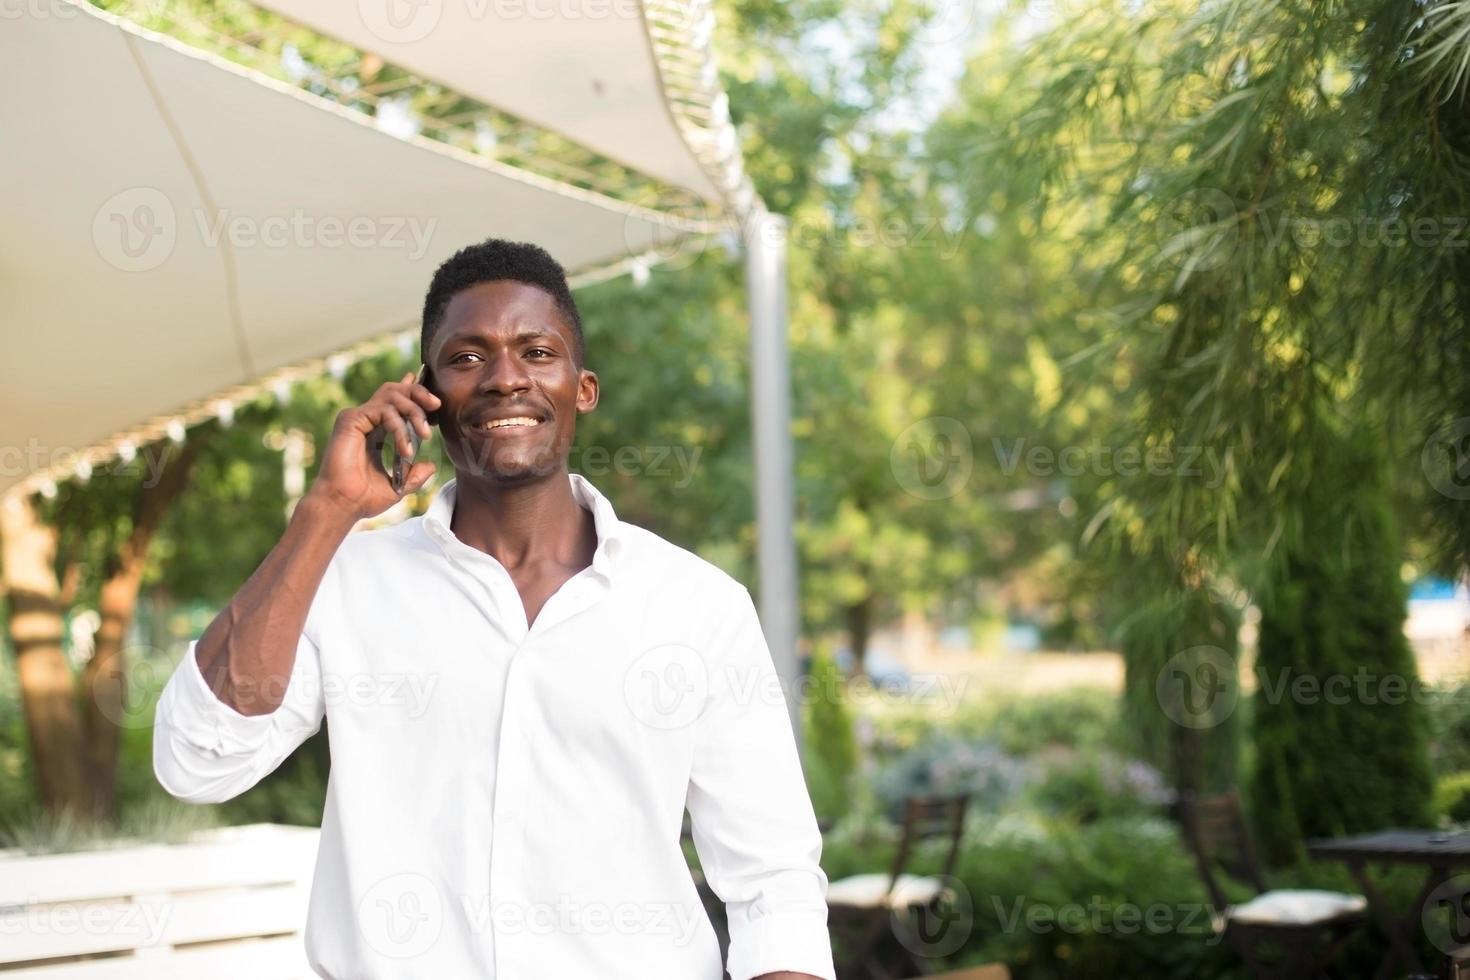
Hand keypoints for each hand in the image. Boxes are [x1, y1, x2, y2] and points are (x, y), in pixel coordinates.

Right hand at [306, 372, 440, 521]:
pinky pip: (384, 411)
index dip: (414, 393)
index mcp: (375, 431)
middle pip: (395, 391)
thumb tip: (431, 466)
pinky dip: (400, 428)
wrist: (343, 505)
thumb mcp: (399, 486)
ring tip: (425, 434)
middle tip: (436, 406)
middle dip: (419, 393)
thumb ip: (415, 474)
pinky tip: (405, 449)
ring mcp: (357, 418)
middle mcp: (366, 420)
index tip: (434, 400)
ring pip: (392, 395)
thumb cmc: (364, 498)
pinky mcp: (351, 420)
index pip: (395, 403)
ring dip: (414, 411)